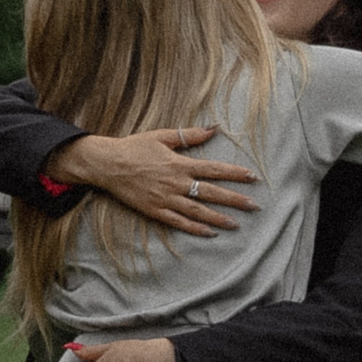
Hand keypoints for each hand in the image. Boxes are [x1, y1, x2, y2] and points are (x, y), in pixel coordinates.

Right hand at [53, 129, 258, 235]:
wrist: (107, 164)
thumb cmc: (134, 147)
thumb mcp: (162, 136)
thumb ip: (189, 135)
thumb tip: (213, 128)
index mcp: (180, 163)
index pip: (214, 169)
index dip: (235, 174)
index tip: (253, 178)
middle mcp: (176, 183)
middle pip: (211, 193)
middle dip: (235, 200)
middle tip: (254, 206)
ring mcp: (166, 199)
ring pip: (198, 211)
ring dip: (219, 218)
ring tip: (237, 224)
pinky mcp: (155, 211)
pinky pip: (179, 222)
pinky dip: (195, 229)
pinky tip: (210, 233)